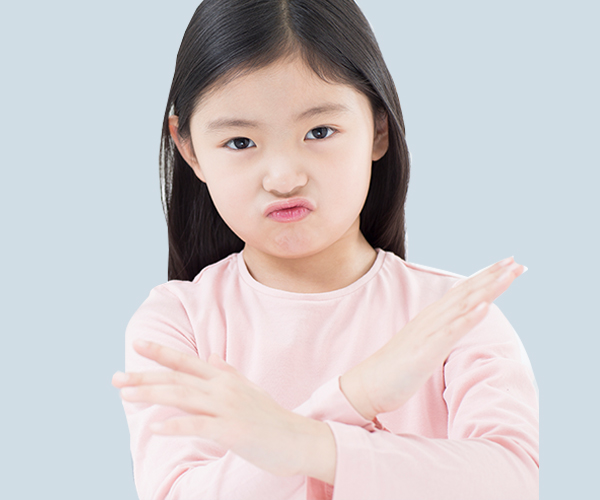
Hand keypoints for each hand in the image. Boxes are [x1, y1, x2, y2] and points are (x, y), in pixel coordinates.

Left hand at [112, 341, 327, 477]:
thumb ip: (229, 373)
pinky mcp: (233, 431)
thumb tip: (213, 357)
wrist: (299, 439)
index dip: (162, 352)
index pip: (188, 362)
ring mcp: (228, 409)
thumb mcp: (249, 390)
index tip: (138, 344)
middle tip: (116, 378)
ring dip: (153, 395)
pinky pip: (199, 426)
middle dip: (145, 377)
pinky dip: (176, 426)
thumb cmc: (272, 418)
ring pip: (183, 397)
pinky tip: (156, 428)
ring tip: (127, 396)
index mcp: (225, 379)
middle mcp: (223, 389)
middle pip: (177, 379)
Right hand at [340, 256, 526, 420]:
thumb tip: (456, 324)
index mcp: (431, 318)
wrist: (367, 384)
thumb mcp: (422, 344)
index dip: (485, 277)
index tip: (507, 265)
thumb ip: (439, 332)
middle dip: (492, 275)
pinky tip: (485, 306)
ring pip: (462, 305)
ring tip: (508, 274)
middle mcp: (431, 319)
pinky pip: (450, 332)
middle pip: (466, 292)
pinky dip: (468, 317)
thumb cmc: (395, 368)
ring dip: (487, 288)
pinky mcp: (425, 351)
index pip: (462, 292)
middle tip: (515, 260)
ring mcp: (428, 333)